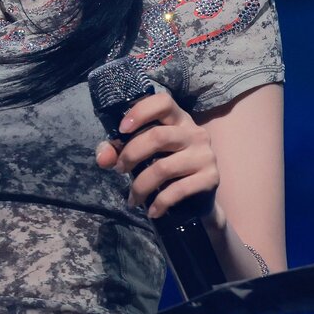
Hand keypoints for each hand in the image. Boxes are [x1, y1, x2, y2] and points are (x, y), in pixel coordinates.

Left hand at [94, 85, 221, 220]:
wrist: (196, 202)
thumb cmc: (164, 169)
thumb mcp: (140, 156)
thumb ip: (117, 152)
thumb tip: (102, 159)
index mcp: (178, 119)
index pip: (163, 102)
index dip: (140, 112)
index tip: (121, 129)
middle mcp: (195, 132)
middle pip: (158, 136)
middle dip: (131, 154)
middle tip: (120, 169)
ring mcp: (205, 154)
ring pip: (164, 167)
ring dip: (141, 185)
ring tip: (132, 198)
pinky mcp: (210, 177)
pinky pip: (178, 189)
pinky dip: (159, 202)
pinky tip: (151, 210)